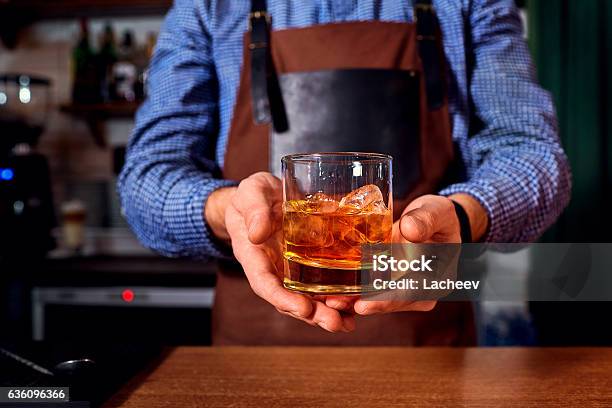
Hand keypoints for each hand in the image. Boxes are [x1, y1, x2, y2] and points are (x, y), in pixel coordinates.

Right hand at [223, 172, 354, 332]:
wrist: (264, 195)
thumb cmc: (253, 194)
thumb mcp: (251, 193)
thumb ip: (254, 210)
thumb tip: (257, 233)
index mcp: (254, 256)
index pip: (265, 284)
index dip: (283, 299)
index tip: (303, 309)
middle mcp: (273, 269)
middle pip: (290, 299)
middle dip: (312, 314)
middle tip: (335, 323)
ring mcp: (291, 269)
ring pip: (307, 297)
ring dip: (327, 312)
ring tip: (348, 323)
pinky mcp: (308, 263)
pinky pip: (321, 283)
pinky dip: (337, 296)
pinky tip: (356, 304)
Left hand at [327, 194, 482, 314]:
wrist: (435, 220)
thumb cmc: (439, 216)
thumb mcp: (436, 212)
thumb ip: (425, 219)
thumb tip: (410, 229)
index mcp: (438, 278)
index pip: (412, 294)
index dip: (387, 300)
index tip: (364, 304)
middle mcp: (421, 290)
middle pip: (390, 302)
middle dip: (362, 304)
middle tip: (334, 304)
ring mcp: (405, 289)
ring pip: (378, 300)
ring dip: (354, 300)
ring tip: (329, 300)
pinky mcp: (390, 283)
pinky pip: (372, 290)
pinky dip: (354, 290)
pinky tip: (332, 290)